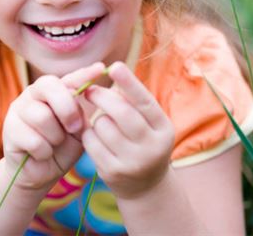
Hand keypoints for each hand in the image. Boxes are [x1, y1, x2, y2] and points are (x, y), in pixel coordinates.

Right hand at [2, 62, 105, 189]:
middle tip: (74, 128)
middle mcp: (35, 93)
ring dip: (55, 137)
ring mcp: (20, 109)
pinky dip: (44, 152)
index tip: (101, 69)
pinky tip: (41, 154)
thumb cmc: (63, 148)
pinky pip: (34, 140)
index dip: (85, 73)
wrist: (41, 174)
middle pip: (50, 87)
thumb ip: (80, 114)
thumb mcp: (78, 131)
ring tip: (54, 144)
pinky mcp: (10, 128)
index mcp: (55, 91)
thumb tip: (87, 94)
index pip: (70, 78)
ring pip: (42, 116)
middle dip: (67, 109)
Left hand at [81, 62, 174, 199]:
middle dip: (102, 97)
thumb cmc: (143, 142)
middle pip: (122, 113)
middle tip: (91, 89)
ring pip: (103, 126)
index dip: (129, 83)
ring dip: (96, 119)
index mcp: (163, 129)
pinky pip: (91, 142)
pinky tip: (95, 136)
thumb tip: (112, 72)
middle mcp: (152, 147)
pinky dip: (88, 134)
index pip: (145, 102)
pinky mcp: (113, 172)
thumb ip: (134, 101)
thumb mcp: (148, 123)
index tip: (114, 65)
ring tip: (102, 122)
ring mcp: (133, 162)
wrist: (145, 187)